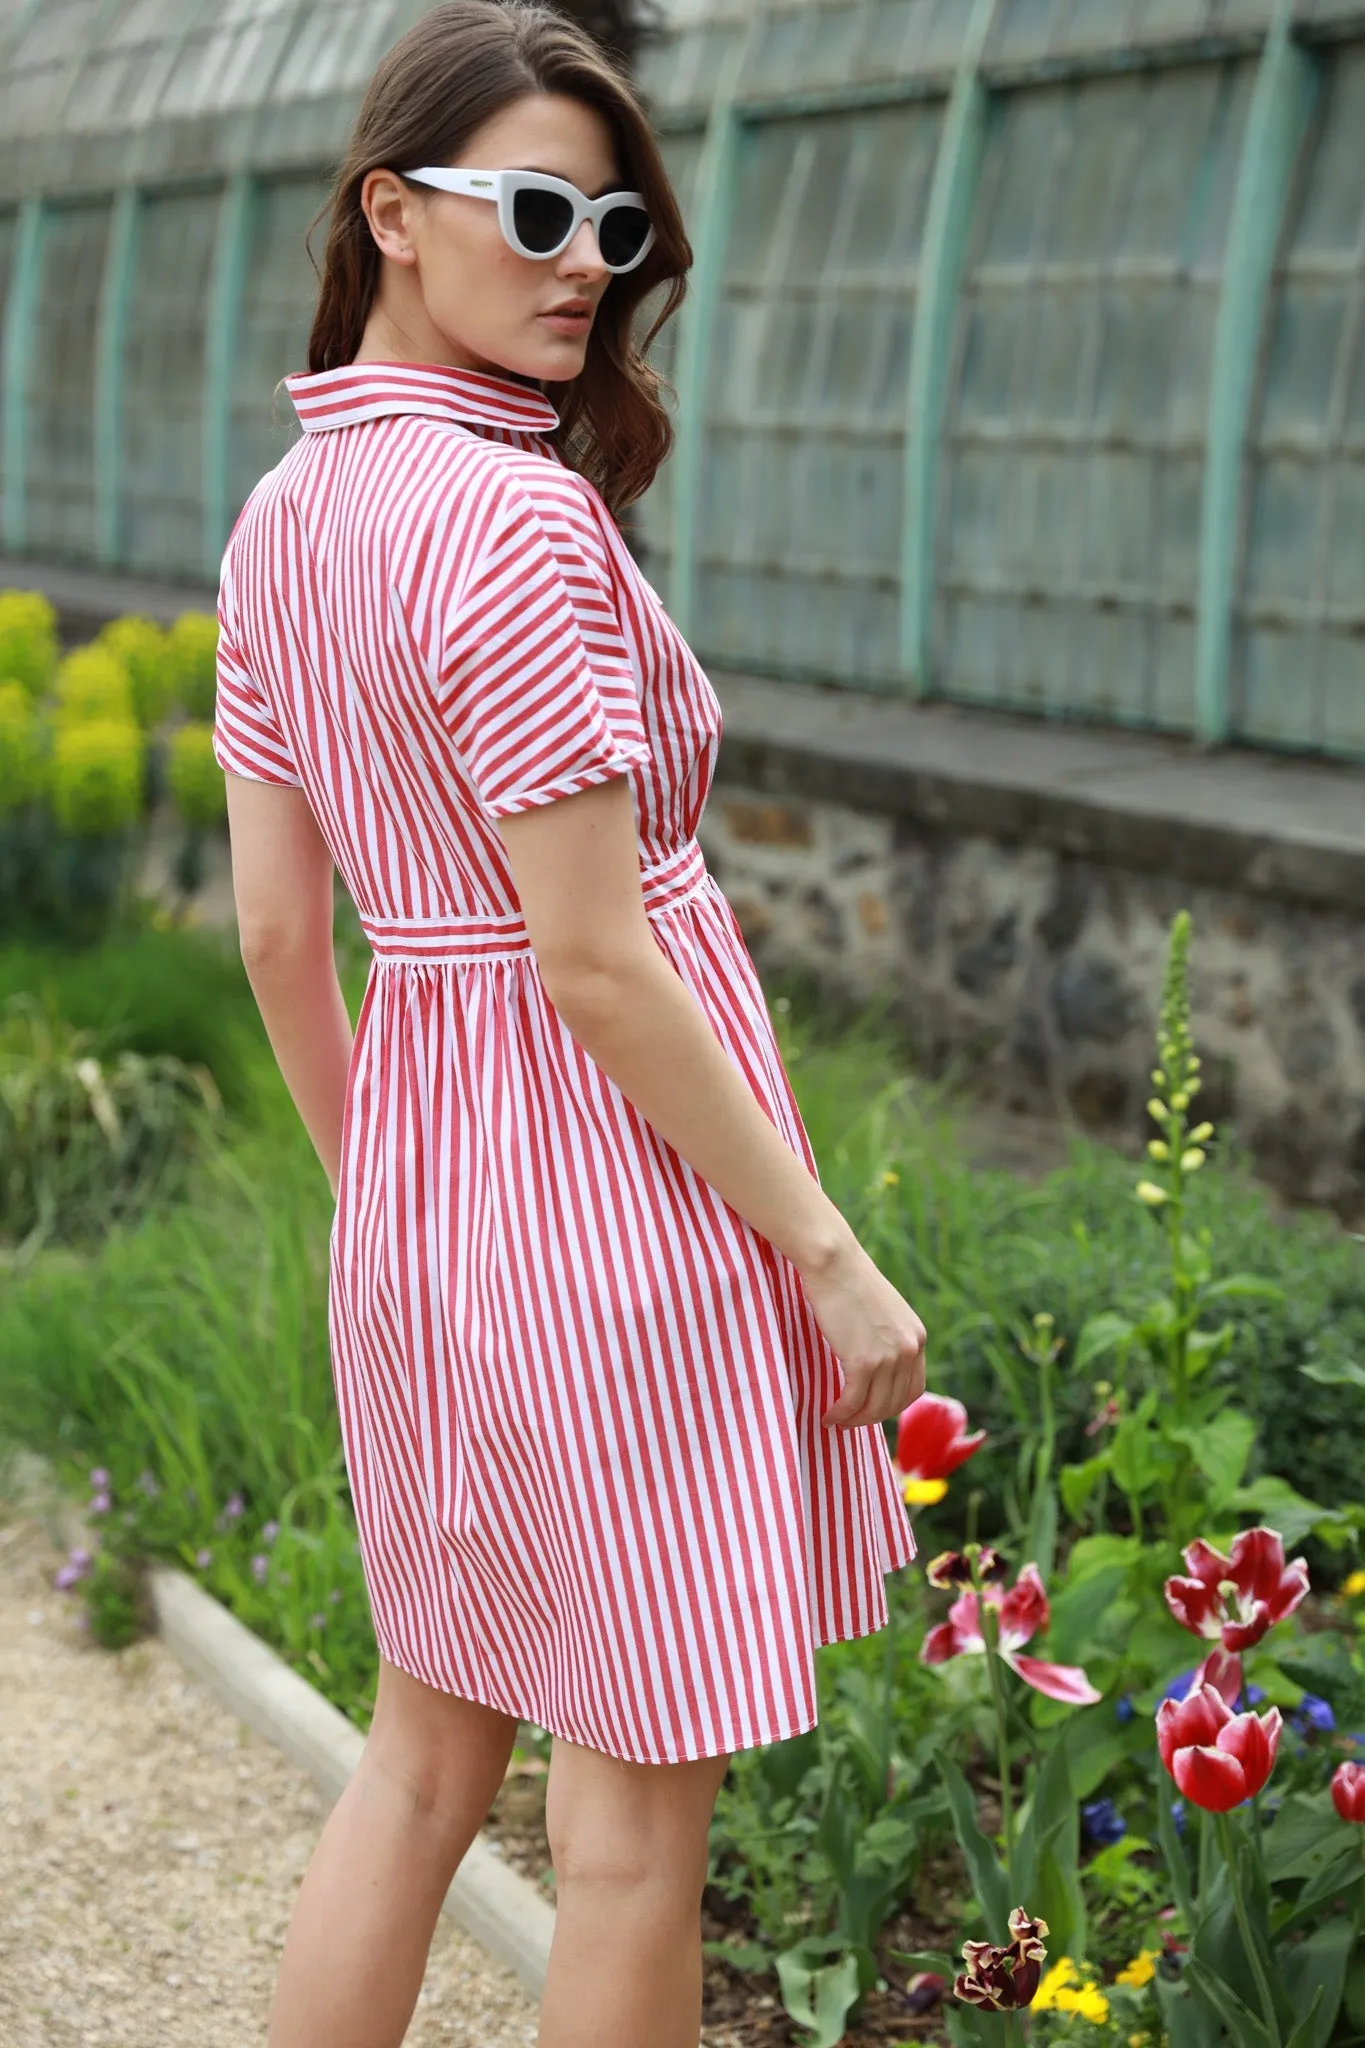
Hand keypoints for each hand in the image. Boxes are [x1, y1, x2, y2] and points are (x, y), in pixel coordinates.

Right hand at [797, 1236, 926, 1429]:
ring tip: (835, 1420)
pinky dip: (840, 1413)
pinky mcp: (863, 1361)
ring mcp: (889, 1357)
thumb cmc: (849, 1282)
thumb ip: (888, 1339)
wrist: (835, 1263)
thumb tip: (877, 1366)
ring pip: (874, 1407)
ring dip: (854, 1420)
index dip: (892, 1405)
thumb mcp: (884, 1313)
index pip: (913, 1389)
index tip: (872, 1409)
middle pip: (895, 1403)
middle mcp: (910, 1350)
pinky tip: (828, 1415)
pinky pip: (853, 1401)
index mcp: (918, 1338)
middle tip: (849, 1420)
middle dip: (871, 1417)